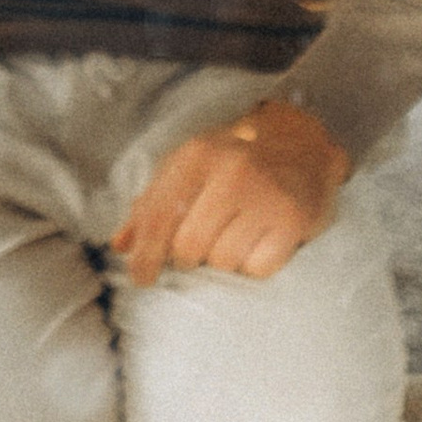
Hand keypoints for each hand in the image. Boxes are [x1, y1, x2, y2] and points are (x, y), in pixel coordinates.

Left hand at [111, 100, 349, 286]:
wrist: (301, 143)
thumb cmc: (233, 160)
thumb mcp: (188, 168)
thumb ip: (151, 204)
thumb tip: (120, 245)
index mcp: (196, 156)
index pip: (157, 216)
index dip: (145, 255)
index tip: (141, 278)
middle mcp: (230, 172)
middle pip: (188, 247)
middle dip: (188, 257)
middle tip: (199, 248)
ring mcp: (264, 195)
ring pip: (223, 261)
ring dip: (222, 260)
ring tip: (233, 236)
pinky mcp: (293, 219)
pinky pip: (258, 268)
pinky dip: (253, 265)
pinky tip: (258, 242)